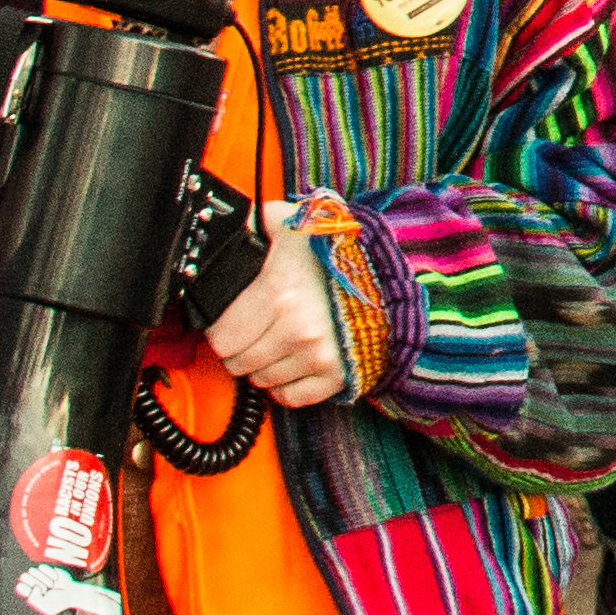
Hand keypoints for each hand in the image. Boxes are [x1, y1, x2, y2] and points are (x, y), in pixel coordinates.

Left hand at [205, 218, 352, 408]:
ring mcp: (318, 356)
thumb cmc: (338, 251)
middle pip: (237, 363)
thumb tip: (233, 216)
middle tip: (254, 329)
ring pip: (261, 381)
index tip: (231, 318)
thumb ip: (260, 220)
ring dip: (262, 365)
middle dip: (239, 349)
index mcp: (278, 293)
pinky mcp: (337, 375)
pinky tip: (292, 362)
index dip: (221, 328)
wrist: (394, 275)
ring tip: (276, 341)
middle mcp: (296, 330)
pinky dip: (285, 385)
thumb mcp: (297, 223)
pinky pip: (290, 398)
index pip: (220, 337)